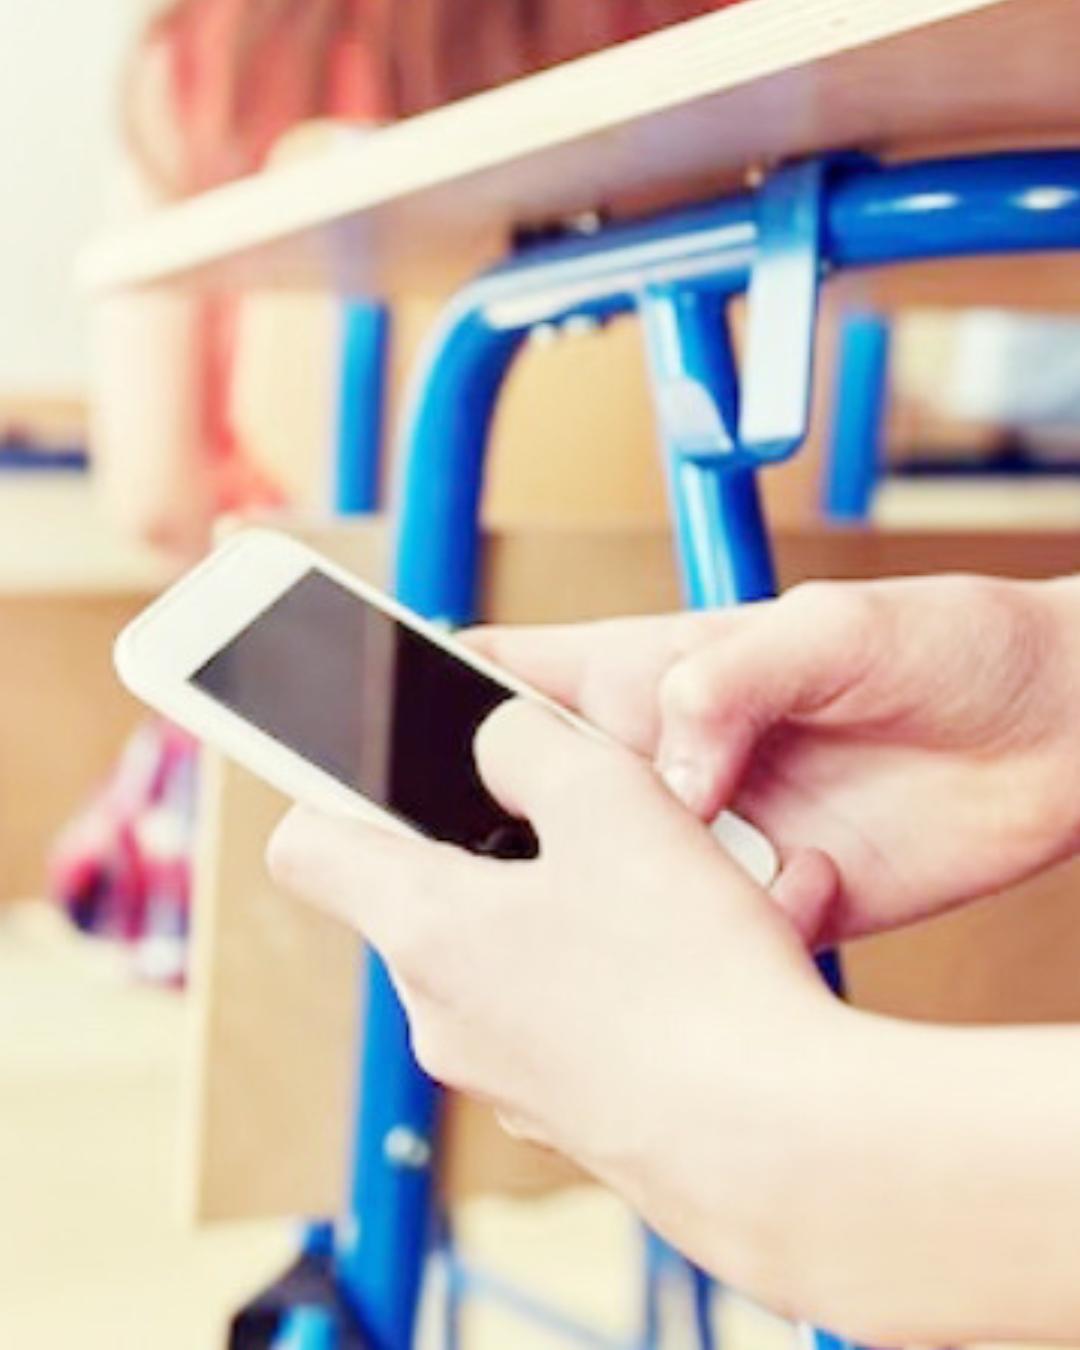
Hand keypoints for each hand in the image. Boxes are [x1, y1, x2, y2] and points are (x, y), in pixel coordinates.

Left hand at [269, 699, 845, 1312]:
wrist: (775, 1145)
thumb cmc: (682, 977)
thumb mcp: (606, 799)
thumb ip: (528, 744)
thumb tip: (497, 741)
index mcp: (424, 926)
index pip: (308, 846)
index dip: (338, 795)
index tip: (394, 776)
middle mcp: (444, 1013)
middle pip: (442, 895)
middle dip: (518, 847)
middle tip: (603, 822)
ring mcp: (507, 1077)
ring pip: (530, 953)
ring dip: (598, 907)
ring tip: (694, 888)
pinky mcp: (575, 1117)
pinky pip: (587, 1017)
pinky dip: (636, 978)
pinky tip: (721, 958)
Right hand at [467, 575, 1079, 943]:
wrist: (1065, 736)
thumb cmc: (955, 646)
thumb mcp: (842, 631)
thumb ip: (738, 675)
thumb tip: (667, 758)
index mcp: (655, 671)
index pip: (509, 676)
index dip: (428, 699)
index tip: (369, 739)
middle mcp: (665, 758)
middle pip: (535, 798)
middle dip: (502, 839)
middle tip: (511, 873)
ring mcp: (712, 835)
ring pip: (614, 884)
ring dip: (615, 907)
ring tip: (640, 919)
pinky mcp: (772, 898)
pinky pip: (708, 938)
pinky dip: (720, 950)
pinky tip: (769, 926)